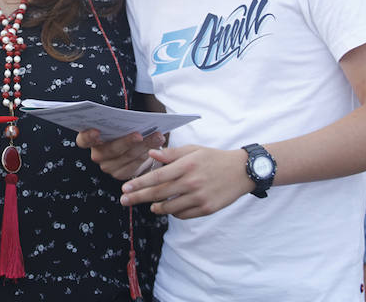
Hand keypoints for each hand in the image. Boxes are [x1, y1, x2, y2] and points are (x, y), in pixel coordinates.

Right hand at [76, 129, 165, 179]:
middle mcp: (97, 155)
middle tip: (139, 134)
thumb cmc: (123, 129)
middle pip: (111, 149)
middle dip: (127, 141)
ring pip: (127, 156)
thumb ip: (120, 121)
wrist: (133, 147)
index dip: (88, 136)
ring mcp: (108, 167)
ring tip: (157, 136)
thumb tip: (134, 117)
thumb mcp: (120, 123)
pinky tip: (157, 145)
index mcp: (90, 140)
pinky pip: (135, 165)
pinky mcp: (121, 175)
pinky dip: (147, 154)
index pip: (84, 140)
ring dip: (144, 145)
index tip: (97, 131)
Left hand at [119, 145, 252, 218]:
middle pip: (159, 194)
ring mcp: (199, 198)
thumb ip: (171, 154)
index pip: (157, 177)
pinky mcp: (207, 209)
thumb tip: (151, 154)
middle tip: (124, 201)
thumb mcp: (193, 150)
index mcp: (186, 166)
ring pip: (170, 207)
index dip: (139, 183)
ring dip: (156, 207)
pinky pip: (183, 215)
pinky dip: (174, 213)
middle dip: (138, 198)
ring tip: (150, 206)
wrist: (241, 171)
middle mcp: (191, 182)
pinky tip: (169, 208)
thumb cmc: (214, 158)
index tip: (125, 188)